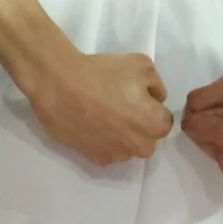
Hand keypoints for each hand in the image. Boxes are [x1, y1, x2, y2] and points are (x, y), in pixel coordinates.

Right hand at [21, 41, 173, 167]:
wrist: (60, 86)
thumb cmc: (103, 74)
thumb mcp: (142, 65)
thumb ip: (157, 85)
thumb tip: (155, 99)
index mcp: (156, 125)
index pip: (163, 118)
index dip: (149, 105)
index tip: (132, 95)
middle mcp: (141, 147)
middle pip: (146, 136)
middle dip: (138, 123)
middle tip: (117, 103)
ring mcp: (117, 155)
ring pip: (127, 145)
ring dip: (121, 134)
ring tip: (101, 112)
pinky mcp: (95, 158)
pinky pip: (107, 150)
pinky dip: (102, 140)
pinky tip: (90, 123)